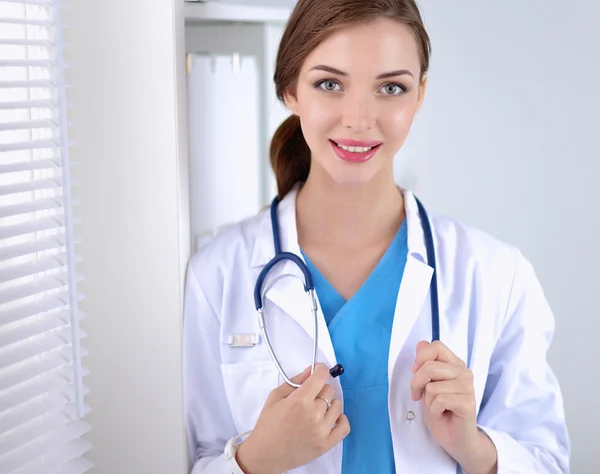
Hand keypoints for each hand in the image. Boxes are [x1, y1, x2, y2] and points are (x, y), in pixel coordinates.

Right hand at [236, 363, 349, 473]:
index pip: (321, 377)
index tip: (319, 370)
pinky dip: (341, 420)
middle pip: (329, 391)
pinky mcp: (326, 444)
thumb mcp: (275, 397)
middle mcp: (314, 413)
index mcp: (300, 400)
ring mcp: (322, 430)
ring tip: (318, 409)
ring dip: (329, 404)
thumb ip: (294, 381)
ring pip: (337, 406)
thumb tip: (311, 370)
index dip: (321, 369)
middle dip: (320, 389)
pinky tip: (331, 419)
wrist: (265, 454)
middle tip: (310, 396)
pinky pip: (344, 426)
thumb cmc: (268, 424)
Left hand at [411, 341, 496, 472]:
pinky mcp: (468, 402)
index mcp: (454, 364)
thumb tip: (420, 343)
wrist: (454, 439)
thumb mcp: (426, 384)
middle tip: (419, 396)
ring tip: (436, 407)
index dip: (420, 358)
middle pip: (429, 366)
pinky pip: (439, 400)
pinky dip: (434, 410)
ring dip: (427, 400)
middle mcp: (464, 372)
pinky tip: (443, 414)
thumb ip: (424, 363)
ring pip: (432, 385)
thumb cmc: (440, 411)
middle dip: (416, 383)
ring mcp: (468, 387)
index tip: (415, 373)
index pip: (436, 346)